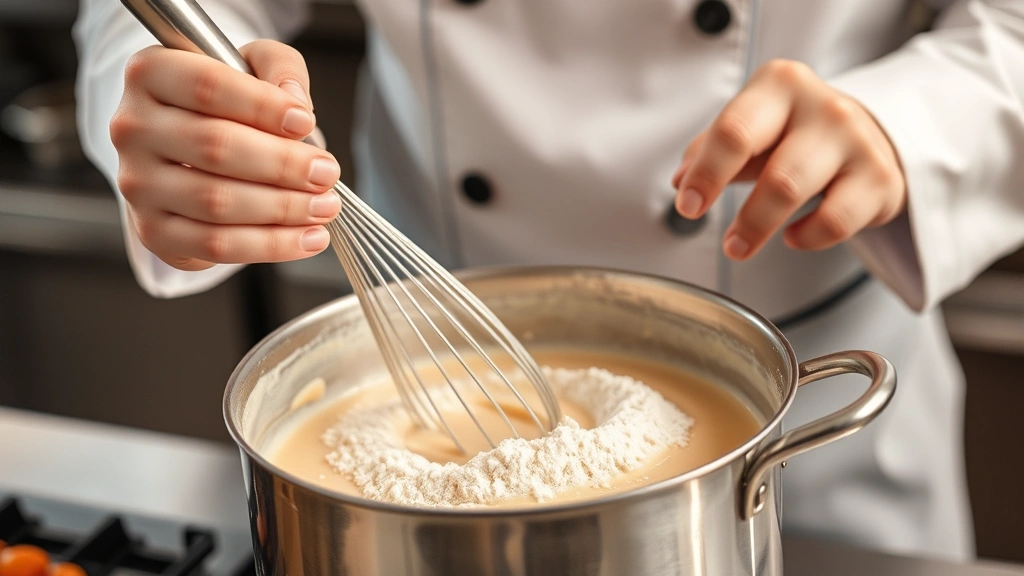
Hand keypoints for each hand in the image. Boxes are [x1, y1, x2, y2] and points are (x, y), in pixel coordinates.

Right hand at [110, 40, 340, 270]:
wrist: (192, 153)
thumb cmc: (228, 105)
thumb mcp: (255, 65)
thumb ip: (280, 67)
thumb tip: (296, 101)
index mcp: (150, 74)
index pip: (208, 86)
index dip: (262, 106)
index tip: (305, 121)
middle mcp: (133, 128)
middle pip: (215, 147)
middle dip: (283, 164)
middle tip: (327, 173)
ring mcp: (138, 184)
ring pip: (216, 202)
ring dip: (283, 208)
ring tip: (325, 205)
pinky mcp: (154, 232)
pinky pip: (216, 245)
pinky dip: (272, 245)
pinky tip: (310, 237)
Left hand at [671, 59, 905, 259]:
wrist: (863, 131)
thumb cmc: (793, 130)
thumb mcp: (751, 125)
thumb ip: (711, 150)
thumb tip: (682, 180)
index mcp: (781, 85)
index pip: (735, 132)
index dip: (707, 174)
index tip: (688, 205)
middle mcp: (825, 107)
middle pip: (775, 173)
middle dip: (745, 217)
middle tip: (727, 244)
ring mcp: (858, 141)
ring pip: (801, 195)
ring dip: (762, 228)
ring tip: (742, 245)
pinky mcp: (881, 178)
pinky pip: (835, 222)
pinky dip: (808, 237)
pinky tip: (794, 235)